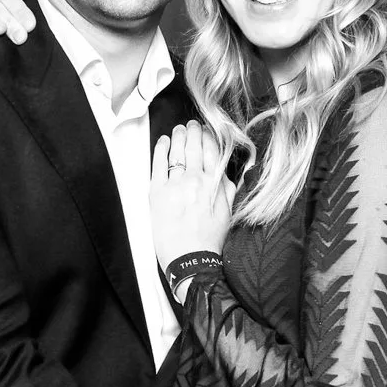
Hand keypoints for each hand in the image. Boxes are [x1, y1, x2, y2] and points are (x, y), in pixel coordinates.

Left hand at [150, 120, 234, 270]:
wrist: (191, 260)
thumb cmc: (210, 240)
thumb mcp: (228, 211)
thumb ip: (227, 188)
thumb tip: (228, 171)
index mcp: (214, 184)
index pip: (212, 151)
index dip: (209, 137)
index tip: (206, 131)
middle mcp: (195, 181)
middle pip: (194, 147)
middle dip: (193, 132)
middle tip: (191, 125)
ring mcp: (175, 185)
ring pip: (177, 152)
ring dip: (178, 137)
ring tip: (178, 130)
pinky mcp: (158, 193)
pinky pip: (158, 164)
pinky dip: (160, 149)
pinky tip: (162, 142)